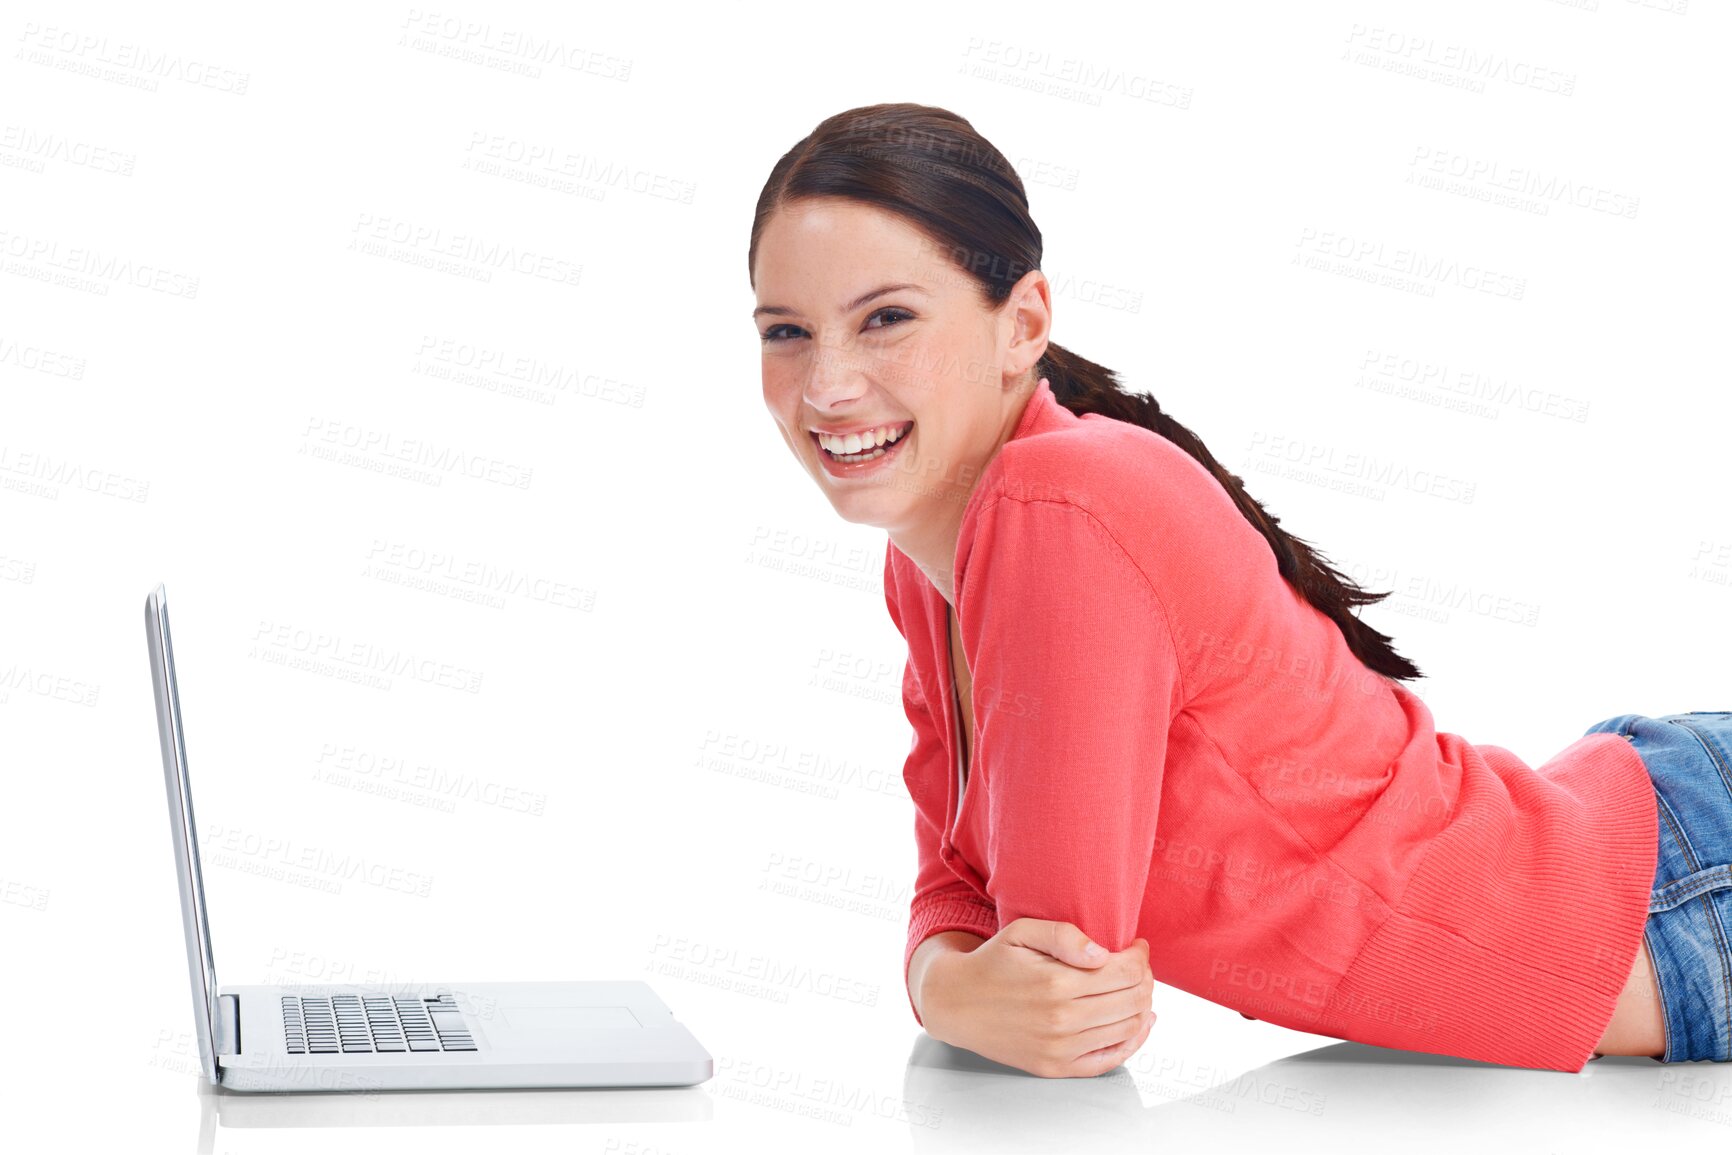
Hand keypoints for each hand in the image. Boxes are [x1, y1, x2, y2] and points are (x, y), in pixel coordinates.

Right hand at [921, 918, 1154, 1077]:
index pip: (1125, 972)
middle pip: (1132, 1000)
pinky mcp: (1056, 1068)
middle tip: (1138, 966)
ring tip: (1135, 988)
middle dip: (1144, 978)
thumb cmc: (992, 963)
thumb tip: (1103, 954)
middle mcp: (1062, 1020)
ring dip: (1142, 1005)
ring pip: (1127, 1028)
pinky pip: (1110, 1060)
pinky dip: (1133, 1041)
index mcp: (1056, 983)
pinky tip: (1138, 1023)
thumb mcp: (1021, 932)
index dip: (1140, 956)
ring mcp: (1060, 1049)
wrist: (957, 1004)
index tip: (1137, 946)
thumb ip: (1064, 936)